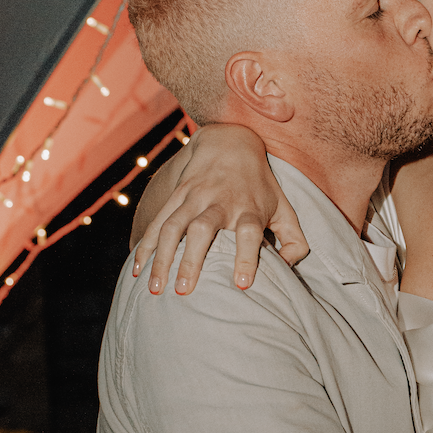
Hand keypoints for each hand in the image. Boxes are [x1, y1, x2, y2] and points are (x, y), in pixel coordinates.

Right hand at [132, 124, 308, 294]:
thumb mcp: (285, 208)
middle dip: (192, 260)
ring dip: (162, 258)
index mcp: (250, 208)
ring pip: (173, 227)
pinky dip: (146, 245)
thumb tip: (287, 269)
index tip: (241, 284)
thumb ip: (294, 241)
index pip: (250, 232)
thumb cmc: (261, 186)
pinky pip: (157, 222)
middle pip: (203, 229)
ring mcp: (194, 197)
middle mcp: (221, 202)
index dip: (246, 256)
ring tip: (155, 289)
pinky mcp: (176, 196)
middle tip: (185, 291)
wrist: (231, 141)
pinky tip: (138, 268)